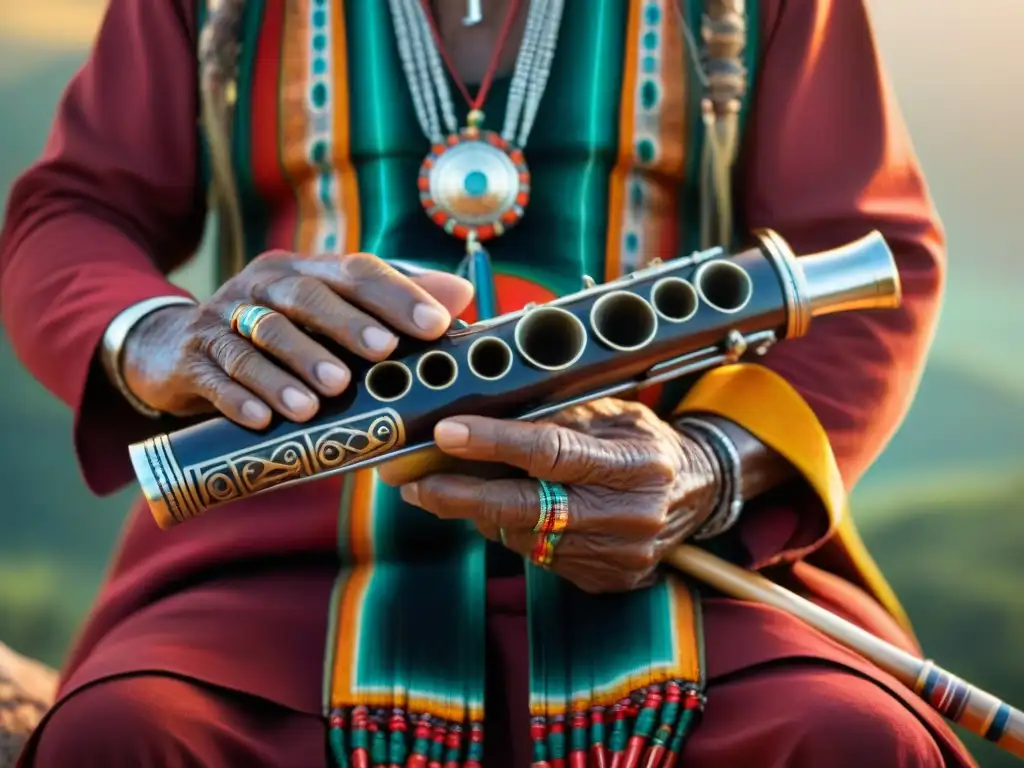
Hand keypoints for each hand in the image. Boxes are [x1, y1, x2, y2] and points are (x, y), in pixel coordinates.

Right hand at [121, 252, 472, 426]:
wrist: (174, 349)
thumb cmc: (276, 336)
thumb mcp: (328, 316)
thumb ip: (389, 306)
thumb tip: (461, 296)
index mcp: (304, 270)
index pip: (354, 270)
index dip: (396, 295)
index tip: (436, 324)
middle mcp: (262, 285)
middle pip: (306, 295)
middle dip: (347, 325)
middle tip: (383, 353)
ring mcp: (222, 318)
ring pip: (259, 336)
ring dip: (293, 367)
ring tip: (321, 401)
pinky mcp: (191, 357)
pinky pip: (216, 373)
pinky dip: (240, 397)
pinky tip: (264, 421)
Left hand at [380, 399, 721, 593]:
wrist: (695, 494)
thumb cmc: (644, 440)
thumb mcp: (614, 412)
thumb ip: (559, 412)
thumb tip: (484, 400)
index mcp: (637, 462)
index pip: (553, 451)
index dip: (494, 442)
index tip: (445, 432)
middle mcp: (630, 515)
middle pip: (528, 507)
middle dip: (459, 494)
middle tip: (410, 481)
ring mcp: (619, 556)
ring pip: (524, 536)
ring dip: (474, 512)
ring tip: (439, 488)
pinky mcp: (607, 581)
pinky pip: (538, 558)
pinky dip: (507, 532)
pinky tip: (488, 511)